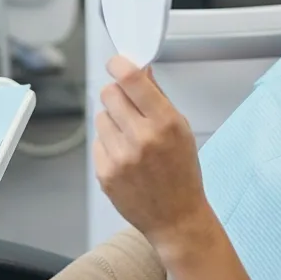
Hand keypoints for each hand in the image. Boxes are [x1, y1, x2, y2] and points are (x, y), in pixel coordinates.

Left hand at [94, 56, 217, 259]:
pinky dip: (109, 143)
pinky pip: (98, 141)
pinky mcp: (105, 173)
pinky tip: (125, 156)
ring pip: (101, 116)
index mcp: (165, 123)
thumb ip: (158, 97)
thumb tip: (142, 69)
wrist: (176, 217)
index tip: (116, 63)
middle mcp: (141, 138)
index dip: (119, 65)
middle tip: (127, 104)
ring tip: (130, 136)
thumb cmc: (182, 171)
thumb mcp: (182, 128)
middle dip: (117, 93)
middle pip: (109, 93)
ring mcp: (120, 158)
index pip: (131, 80)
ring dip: (112, 120)